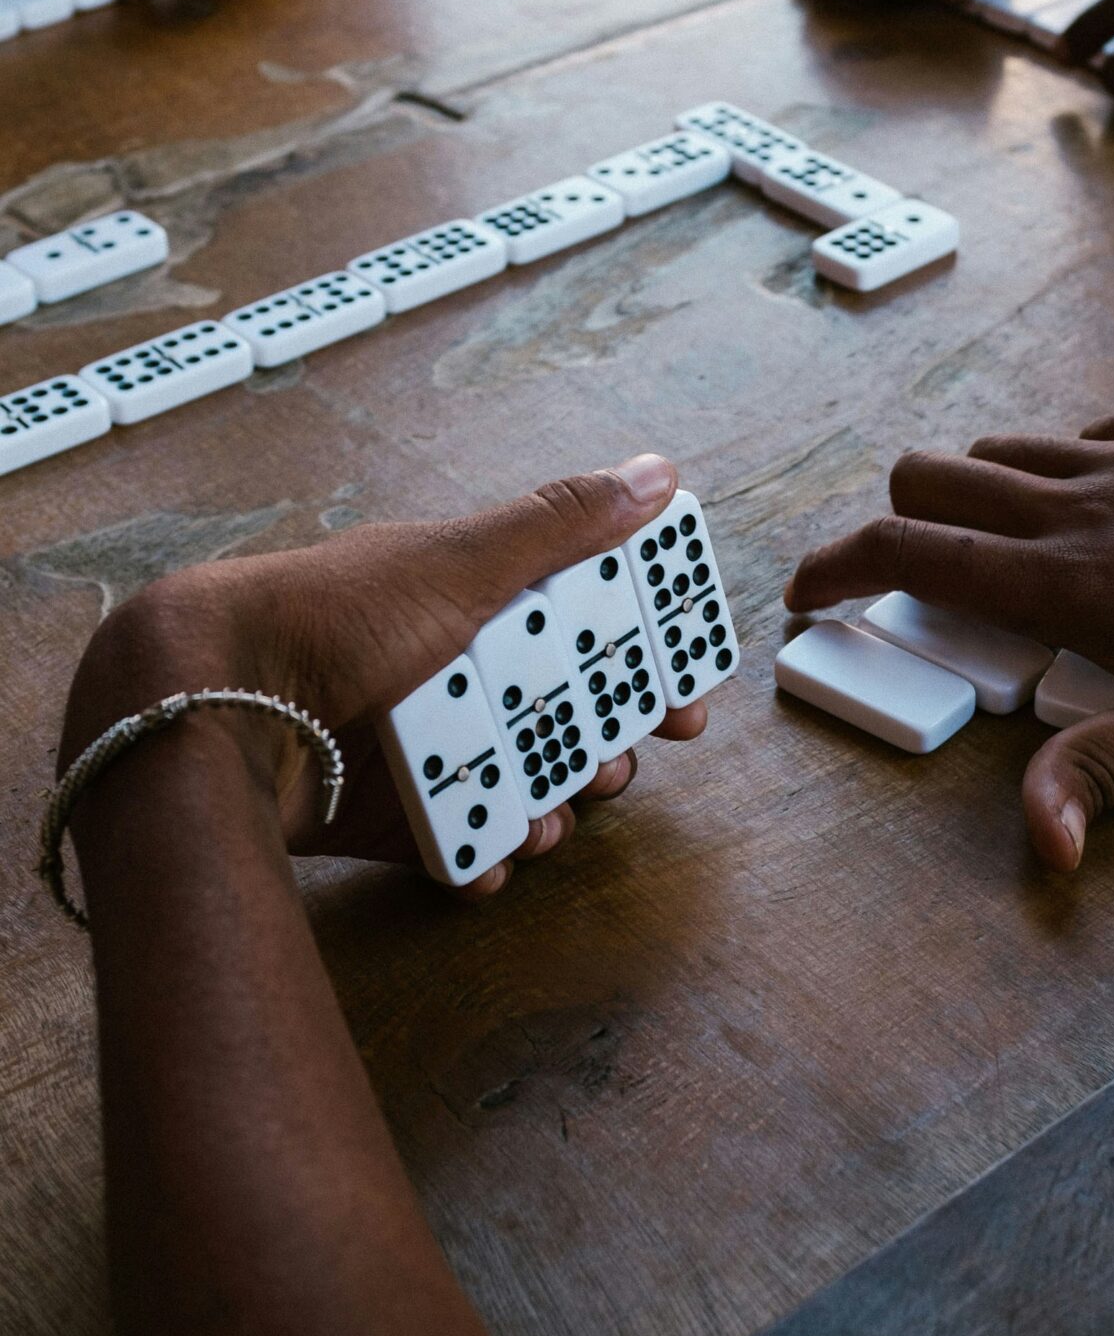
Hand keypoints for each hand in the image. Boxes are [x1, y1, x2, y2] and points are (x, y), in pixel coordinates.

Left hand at [63, 455, 707, 899]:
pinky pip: (450, 844)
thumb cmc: (329, 619)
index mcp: (462, 602)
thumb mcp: (458, 563)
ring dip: (549, 810)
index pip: (575, 626)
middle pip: (553, 716)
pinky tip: (493, 863)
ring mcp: (410, 745)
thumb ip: (559, 526)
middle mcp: (441, 670)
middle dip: (600, 747)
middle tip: (622, 767)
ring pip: (512, 785)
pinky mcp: (377, 816)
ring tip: (556, 823)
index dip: (636, 660)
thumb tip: (658, 472)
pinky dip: (480, 858)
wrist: (206, 708)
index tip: (685, 697)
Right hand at [784, 402, 1113, 870]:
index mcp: (1070, 581)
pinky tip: (1111, 520)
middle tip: (917, 580)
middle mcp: (1086, 501)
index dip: (835, 567)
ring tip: (1016, 557)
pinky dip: (1068, 469)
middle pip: (932, 475)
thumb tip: (1039, 843)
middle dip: (898, 523)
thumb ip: (1097, 780)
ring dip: (981, 496)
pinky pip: (1088, 432)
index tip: (805, 590)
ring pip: (1005, 447)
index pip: (909, 549)